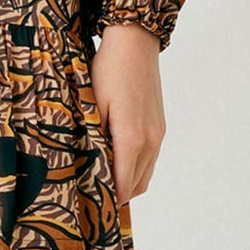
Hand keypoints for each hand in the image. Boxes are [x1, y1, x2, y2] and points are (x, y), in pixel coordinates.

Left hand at [90, 22, 165, 204]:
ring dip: (128, 181)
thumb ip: (94, 141)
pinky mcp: (160, 126)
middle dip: (118, 194)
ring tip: (103, 179)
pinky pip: (150, 158)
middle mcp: (150, 141)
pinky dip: (136, 166)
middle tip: (93, 195)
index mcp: (132, 139)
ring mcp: (158, 134)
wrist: (135, 43)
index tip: (91, 207)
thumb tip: (88, 169)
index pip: (123, 186)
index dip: (108, 200)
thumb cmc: (108, 70)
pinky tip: (116, 157)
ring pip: (146, 174)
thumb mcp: (92, 106)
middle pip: (137, 186)